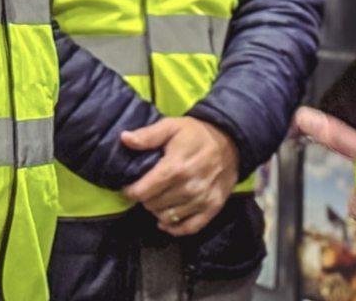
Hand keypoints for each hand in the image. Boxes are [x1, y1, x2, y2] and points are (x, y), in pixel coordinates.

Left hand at [120, 117, 239, 235]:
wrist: (231, 141)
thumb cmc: (196, 133)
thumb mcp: (172, 126)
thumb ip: (148, 135)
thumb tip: (124, 139)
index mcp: (175, 167)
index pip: (143, 191)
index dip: (131, 191)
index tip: (130, 186)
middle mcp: (188, 187)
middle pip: (153, 205)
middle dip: (145, 198)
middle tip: (146, 189)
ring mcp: (202, 200)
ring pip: (168, 217)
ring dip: (158, 210)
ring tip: (158, 199)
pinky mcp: (213, 208)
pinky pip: (190, 227)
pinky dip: (175, 228)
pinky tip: (166, 221)